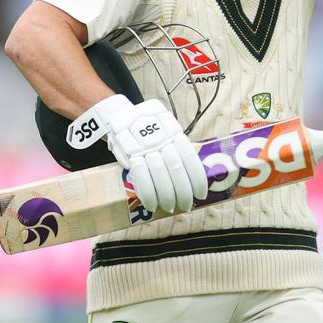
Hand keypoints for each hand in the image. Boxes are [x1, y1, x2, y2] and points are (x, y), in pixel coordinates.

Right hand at [70, 95, 208, 213]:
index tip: (201, 194)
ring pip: (160, 175)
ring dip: (167, 196)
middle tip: (186, 206)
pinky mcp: (131, 155)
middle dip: (183, 193)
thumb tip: (193, 176)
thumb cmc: (149, 129)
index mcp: (175, 135)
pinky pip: (141, 177)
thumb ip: (178, 150)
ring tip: (171, 207)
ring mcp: (146, 148)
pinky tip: (152, 205)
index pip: (190, 159)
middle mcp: (162, 141)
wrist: (122, 115)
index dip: (197, 179)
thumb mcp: (168, 132)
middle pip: (177, 170)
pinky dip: (148, 194)